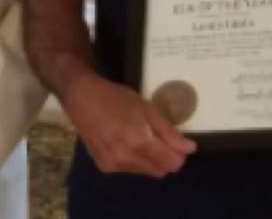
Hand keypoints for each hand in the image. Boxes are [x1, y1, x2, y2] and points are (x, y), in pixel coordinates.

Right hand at [60, 73, 194, 176]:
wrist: (81, 99)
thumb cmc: (116, 98)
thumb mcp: (147, 109)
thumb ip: (169, 132)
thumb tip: (189, 149)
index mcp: (140, 142)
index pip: (171, 164)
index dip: (179, 155)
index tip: (178, 143)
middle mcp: (127, 158)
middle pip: (160, 171)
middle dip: (165, 158)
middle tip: (159, 138)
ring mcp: (114, 165)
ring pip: (145, 171)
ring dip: (149, 160)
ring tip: (139, 137)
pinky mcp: (104, 167)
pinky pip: (129, 170)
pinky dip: (134, 160)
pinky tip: (124, 142)